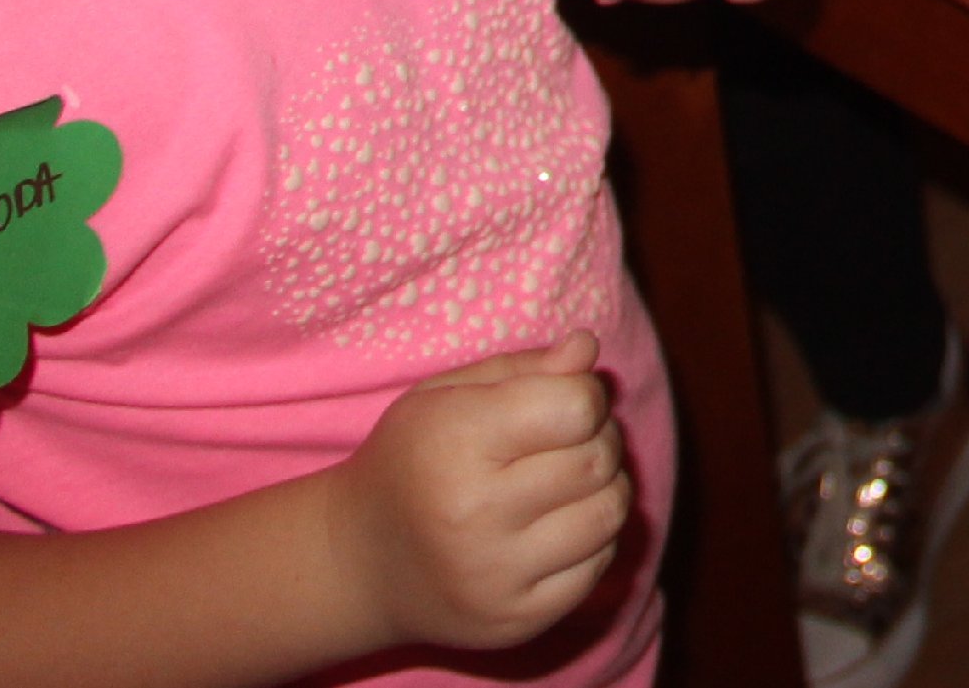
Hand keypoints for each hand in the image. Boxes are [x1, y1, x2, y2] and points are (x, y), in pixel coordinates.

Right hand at [333, 332, 630, 651]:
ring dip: (605, 487)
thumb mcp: (445, 396)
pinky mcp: (516, 620)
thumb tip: (586, 348)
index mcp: (454, 444)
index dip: (584, 394)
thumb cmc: (411, 462)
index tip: (563, 400)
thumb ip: (522, 368)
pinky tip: (555, 527)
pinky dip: (592, 538)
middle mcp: (473, 515)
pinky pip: (600, 564)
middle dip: (599, 438)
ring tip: (567, 481)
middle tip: (566, 440)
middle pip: (598, 459)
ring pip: (610, 513)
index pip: (576, 407)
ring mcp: (496, 576)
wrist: (358, 563)